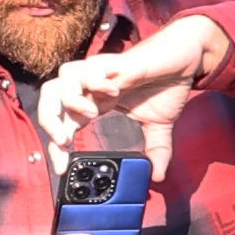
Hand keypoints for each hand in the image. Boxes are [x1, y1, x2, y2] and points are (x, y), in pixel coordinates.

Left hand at [41, 13, 224, 166]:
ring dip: (69, 99)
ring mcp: (102, 71)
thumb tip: (158, 176)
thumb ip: (156, 150)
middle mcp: (92, 86)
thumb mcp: (159, 126)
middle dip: (49, 119)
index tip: (62, 167)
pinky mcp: (116, 61)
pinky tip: (113, 92)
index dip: (56, 146)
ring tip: (89, 115)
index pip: (63, 122)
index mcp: (95, 101)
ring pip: (63, 77)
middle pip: (49, 95)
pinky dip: (96, 81)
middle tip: (62, 142)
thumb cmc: (166, 85)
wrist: (185, 58)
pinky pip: (92, 66)